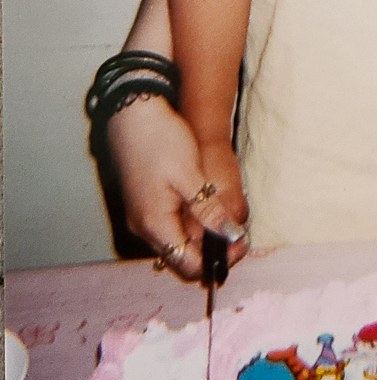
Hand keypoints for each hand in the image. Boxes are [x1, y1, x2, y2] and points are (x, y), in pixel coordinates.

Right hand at [105, 96, 248, 279]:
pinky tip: (206, 208)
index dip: (218, 261)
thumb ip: (209, 210)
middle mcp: (144, 228)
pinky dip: (189, 225)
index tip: (242, 243)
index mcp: (155, 225)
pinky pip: (168, 227)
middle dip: (212, 251)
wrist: (132, 113)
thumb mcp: (191, 175)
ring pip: (175, 242)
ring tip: (227, 219)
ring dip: (201, 238)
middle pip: (181, 257)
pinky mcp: (143, 204)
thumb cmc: (161, 140)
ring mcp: (141, 217)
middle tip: (238, 233)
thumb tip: (231, 236)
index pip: (188, 265)